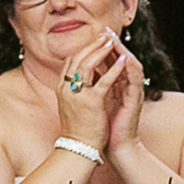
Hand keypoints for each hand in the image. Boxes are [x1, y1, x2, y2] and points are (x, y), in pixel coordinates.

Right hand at [53, 29, 123, 149]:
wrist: (79, 148)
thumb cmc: (79, 128)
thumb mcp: (72, 104)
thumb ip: (75, 89)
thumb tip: (84, 77)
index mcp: (61, 88)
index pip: (70, 61)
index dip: (83, 49)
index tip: (95, 41)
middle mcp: (65, 88)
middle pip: (77, 58)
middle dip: (92, 45)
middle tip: (105, 35)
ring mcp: (76, 94)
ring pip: (88, 64)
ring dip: (101, 50)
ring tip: (112, 42)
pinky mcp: (91, 102)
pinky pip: (104, 80)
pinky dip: (113, 68)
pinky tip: (122, 60)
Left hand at [104, 31, 146, 154]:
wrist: (114, 146)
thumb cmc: (103, 125)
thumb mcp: (94, 100)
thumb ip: (93, 85)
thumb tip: (81, 71)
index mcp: (114, 85)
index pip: (110, 61)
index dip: (103, 47)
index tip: (95, 33)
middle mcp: (125, 86)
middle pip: (121, 59)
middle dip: (113, 44)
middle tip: (105, 30)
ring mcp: (132, 92)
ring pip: (130, 65)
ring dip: (123, 51)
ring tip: (115, 39)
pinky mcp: (136, 100)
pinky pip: (134, 80)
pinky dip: (129, 68)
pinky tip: (124, 58)